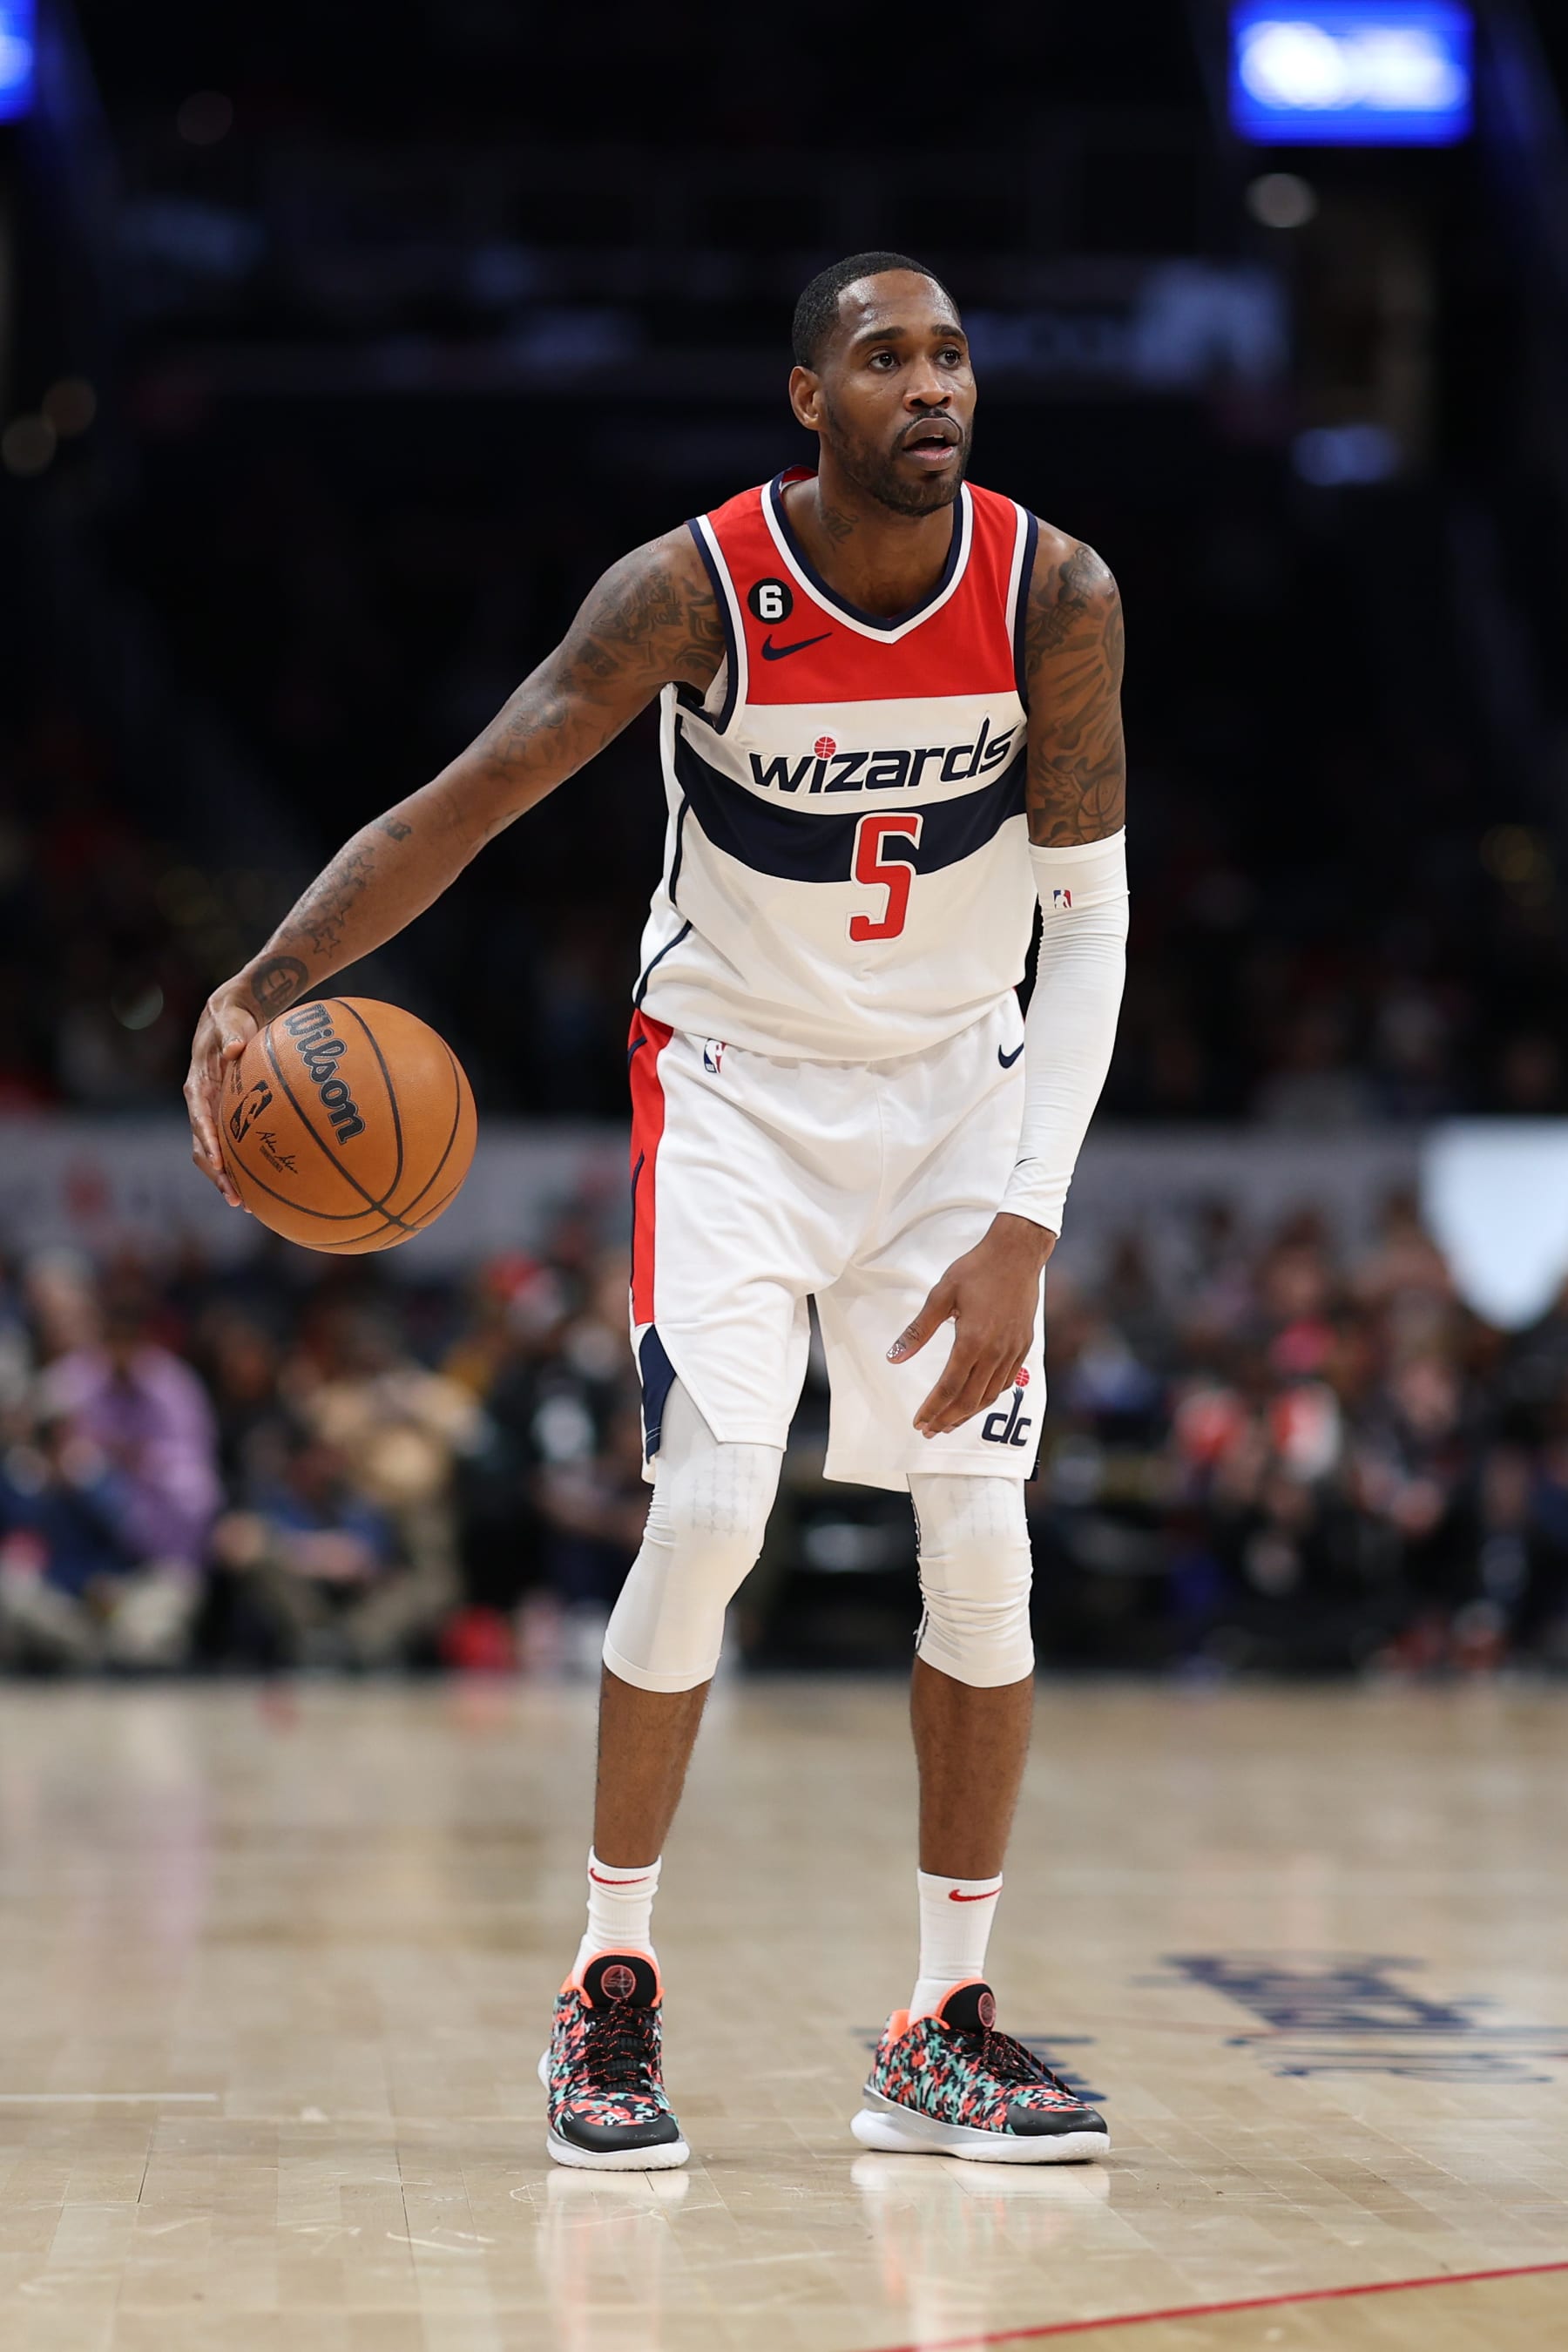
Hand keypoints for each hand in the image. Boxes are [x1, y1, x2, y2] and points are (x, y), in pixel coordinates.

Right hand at [183, 979, 259, 1206]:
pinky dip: (242, 1165)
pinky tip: (263, 1186)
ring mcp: (212, 1113)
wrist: (228, 1016)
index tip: (218, 1163)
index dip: (207, 1142)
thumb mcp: (230, 1021)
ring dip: (226, 1178)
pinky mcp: (226, 1116)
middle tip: (235, 1197)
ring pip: (213, 1152)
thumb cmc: (231, 1018)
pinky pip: (231, 1145)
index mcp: (197, 1086)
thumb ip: (232, 1034)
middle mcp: (201, 1104)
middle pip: (202, 1147)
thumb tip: (234, 1049)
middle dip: (216, 1174)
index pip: (198, 1118)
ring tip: (246, 1204)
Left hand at [888, 1213, 1055, 1438]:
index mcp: (973, 1341)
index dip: (932, 1409)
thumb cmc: (976, 1270)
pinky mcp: (1024, 1346)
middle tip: (929, 1431)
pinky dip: (988, 1398)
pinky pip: (1005, 1383)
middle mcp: (995, 1352)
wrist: (1017, 1254)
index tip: (919, 1422)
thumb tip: (895, 1357)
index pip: (949, 1388)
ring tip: (949, 1423)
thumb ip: (918, 1331)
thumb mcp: (940, 1296)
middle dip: (947, 1419)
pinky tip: (976, 1400)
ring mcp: (1013, 1351)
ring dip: (967, 1414)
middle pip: (969, 1399)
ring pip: (989, 1396)